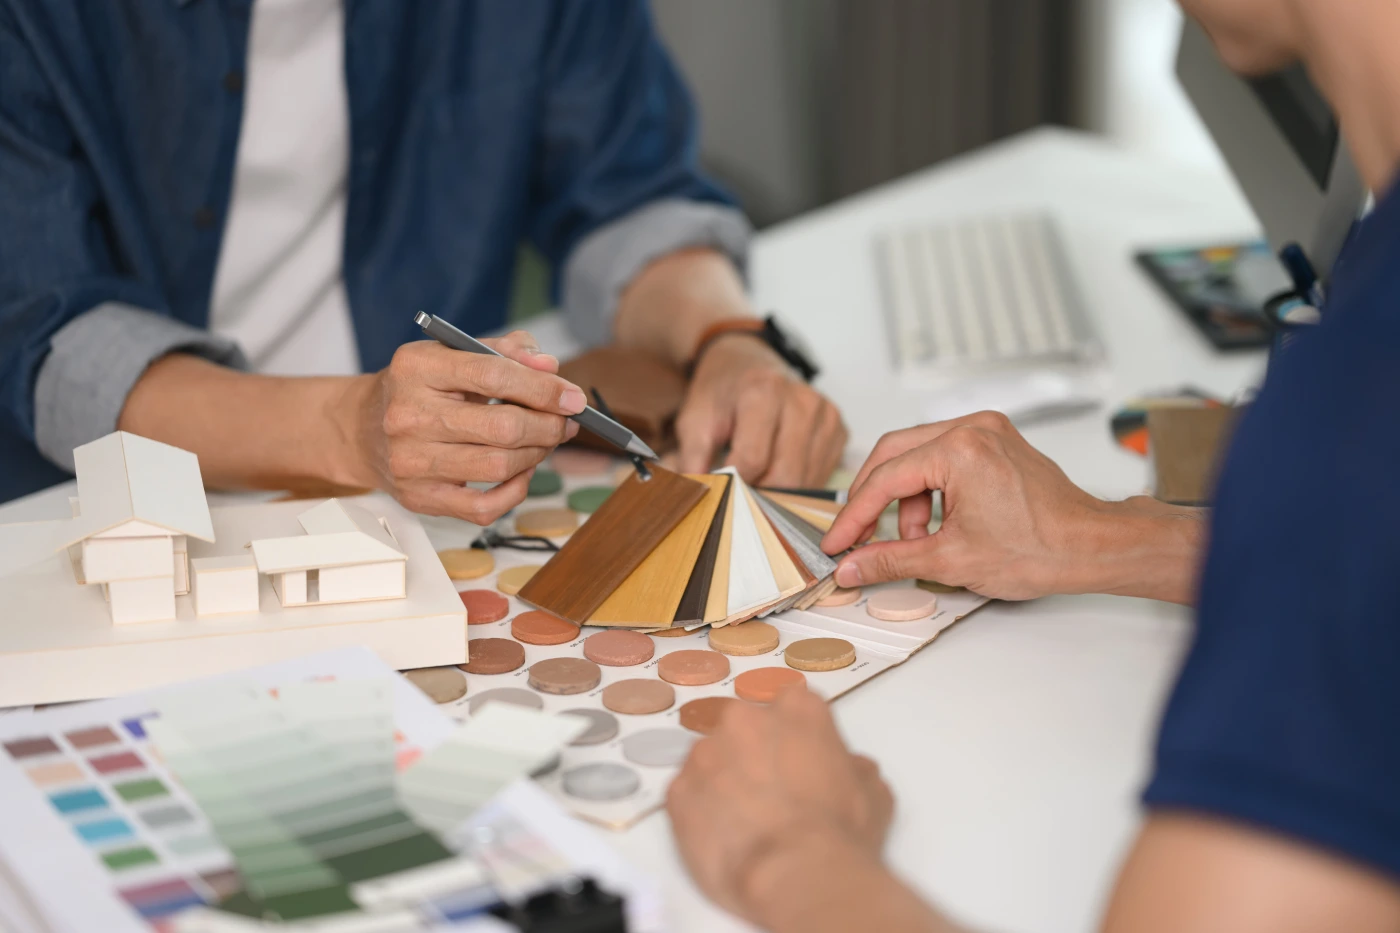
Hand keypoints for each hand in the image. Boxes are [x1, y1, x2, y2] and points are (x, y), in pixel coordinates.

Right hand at [336, 330, 584, 522]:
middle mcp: (408, 415)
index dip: (543, 388)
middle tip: (564, 423)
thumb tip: (550, 368)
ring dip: (537, 455)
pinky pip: (484, 507)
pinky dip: (515, 491)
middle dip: (548, 426)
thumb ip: (505, 352)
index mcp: (417, 368)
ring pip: (498, 466)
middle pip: (502, 427)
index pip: (493, 375)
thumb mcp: (452, 354)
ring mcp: (411, 461)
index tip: (573, 398)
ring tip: (544, 441)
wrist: (361, 428)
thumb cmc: (419, 388)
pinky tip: (520, 471)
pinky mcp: (419, 497)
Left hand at [666, 686, 893, 922]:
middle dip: (755, 756)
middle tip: (772, 796)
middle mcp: (745, 719)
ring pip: (712, 760)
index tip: (801, 767)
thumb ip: (856, 769)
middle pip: (746, 729)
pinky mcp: (677, 790)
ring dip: (724, 782)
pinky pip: (688, 794)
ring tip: (744, 823)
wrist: (793, 874)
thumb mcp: (873, 795)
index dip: (796, 741)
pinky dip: (700, 811)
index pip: (792, 709)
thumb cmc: (839, 833)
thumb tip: (853, 768)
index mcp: (796, 710)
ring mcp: (705, 753)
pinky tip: (722, 837)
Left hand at [676, 335, 846, 485]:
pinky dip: (797, 484)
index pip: (753, 460)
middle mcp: (802, 400)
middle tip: (738, 487)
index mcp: (765, 391)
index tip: (720, 484)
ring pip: (805, 482)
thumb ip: (692, 459)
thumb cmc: (720, 394)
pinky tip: (777, 467)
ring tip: (756, 476)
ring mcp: (826, 415)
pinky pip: (820, 476)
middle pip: (785, 477)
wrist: (746, 362)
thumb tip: (696, 496)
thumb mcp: (694, 420)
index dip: (733, 482)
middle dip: (758, 492)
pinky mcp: (839, 430)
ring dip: (777, 491)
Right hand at [820, 411, 1115, 599]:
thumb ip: (890, 559)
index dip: (853, 514)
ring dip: (905, 498)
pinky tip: (936, 525)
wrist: (1091, 547)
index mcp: (959, 449)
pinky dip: (931, 490)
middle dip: (871, 499)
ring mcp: (987, 430)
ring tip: (914, 541)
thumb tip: (851, 565)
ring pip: (918, 456)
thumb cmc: (1039, 549)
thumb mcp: (951, 560)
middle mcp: (972, 428)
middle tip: (856, 535)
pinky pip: (944, 457)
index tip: (836, 541)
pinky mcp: (996, 441)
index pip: (885, 478)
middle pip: (894, 454)